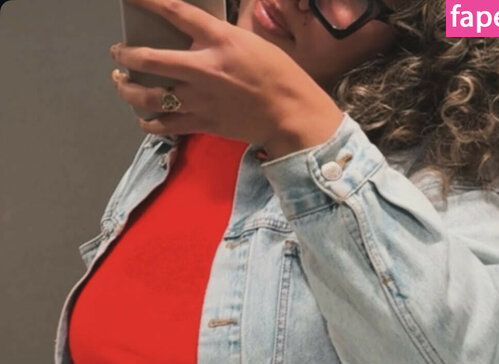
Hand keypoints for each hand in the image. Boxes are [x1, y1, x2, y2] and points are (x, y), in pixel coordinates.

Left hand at [110, 0, 342, 154]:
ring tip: (121, 82)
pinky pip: (164, 126)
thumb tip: (197, 34)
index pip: (174, 11)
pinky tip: (143, 117)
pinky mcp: (201, 123)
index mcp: (218, 39)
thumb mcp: (249, 41)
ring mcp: (199, 99)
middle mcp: (202, 68)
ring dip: (127, 89)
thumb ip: (219, 37)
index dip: (146, 0)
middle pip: (149, 59)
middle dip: (125, 54)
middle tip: (118, 51)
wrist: (290, 114)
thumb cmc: (278, 75)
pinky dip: (148, 123)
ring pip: (149, 96)